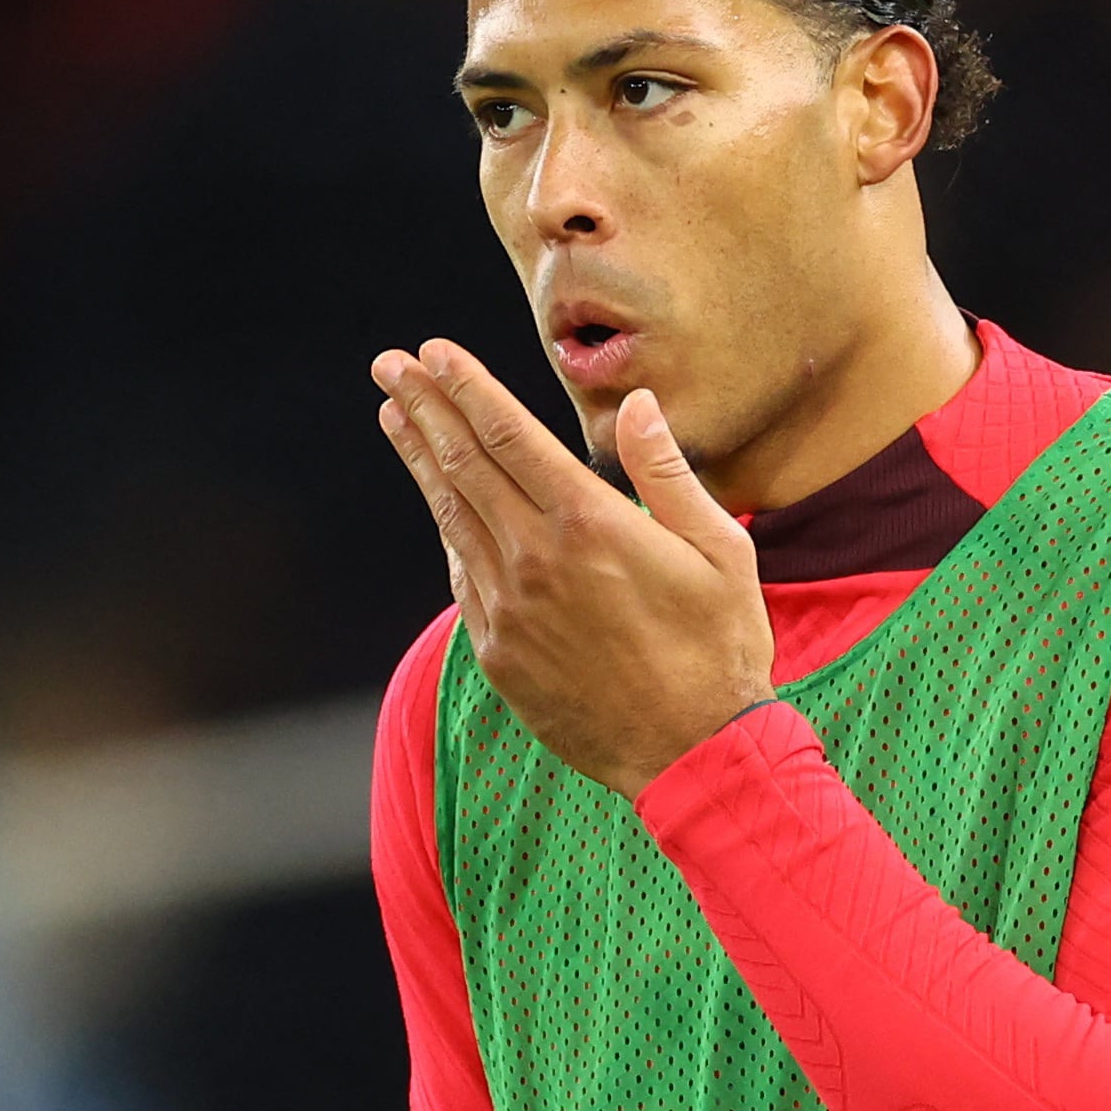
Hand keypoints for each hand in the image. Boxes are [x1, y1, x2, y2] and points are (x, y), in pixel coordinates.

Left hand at [375, 341, 773, 796]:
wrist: (693, 757)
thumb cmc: (720, 648)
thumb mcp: (719, 549)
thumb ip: (667, 470)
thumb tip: (635, 403)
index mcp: (589, 522)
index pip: (508, 434)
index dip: (464, 387)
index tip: (431, 353)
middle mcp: (536, 559)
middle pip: (464, 464)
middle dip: (423, 408)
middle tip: (390, 367)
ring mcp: (509, 609)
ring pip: (452, 516)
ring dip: (421, 461)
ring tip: (395, 418)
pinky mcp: (499, 653)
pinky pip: (463, 576)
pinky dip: (448, 530)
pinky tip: (441, 504)